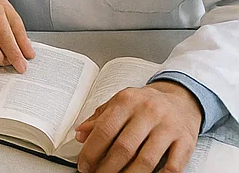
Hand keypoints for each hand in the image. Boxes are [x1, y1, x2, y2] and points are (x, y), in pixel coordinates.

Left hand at [73, 82, 201, 172]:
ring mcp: (168, 127)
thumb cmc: (145, 104)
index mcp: (127, 101)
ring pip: (146, 160)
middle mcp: (148, 112)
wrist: (181, 99)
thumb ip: (99, 118)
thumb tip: (80, 135)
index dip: (91, 151)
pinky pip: (173, 165)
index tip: (84, 166)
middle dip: (107, 167)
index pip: (105, 129)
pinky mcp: (186, 140)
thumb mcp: (119, 103)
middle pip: (124, 147)